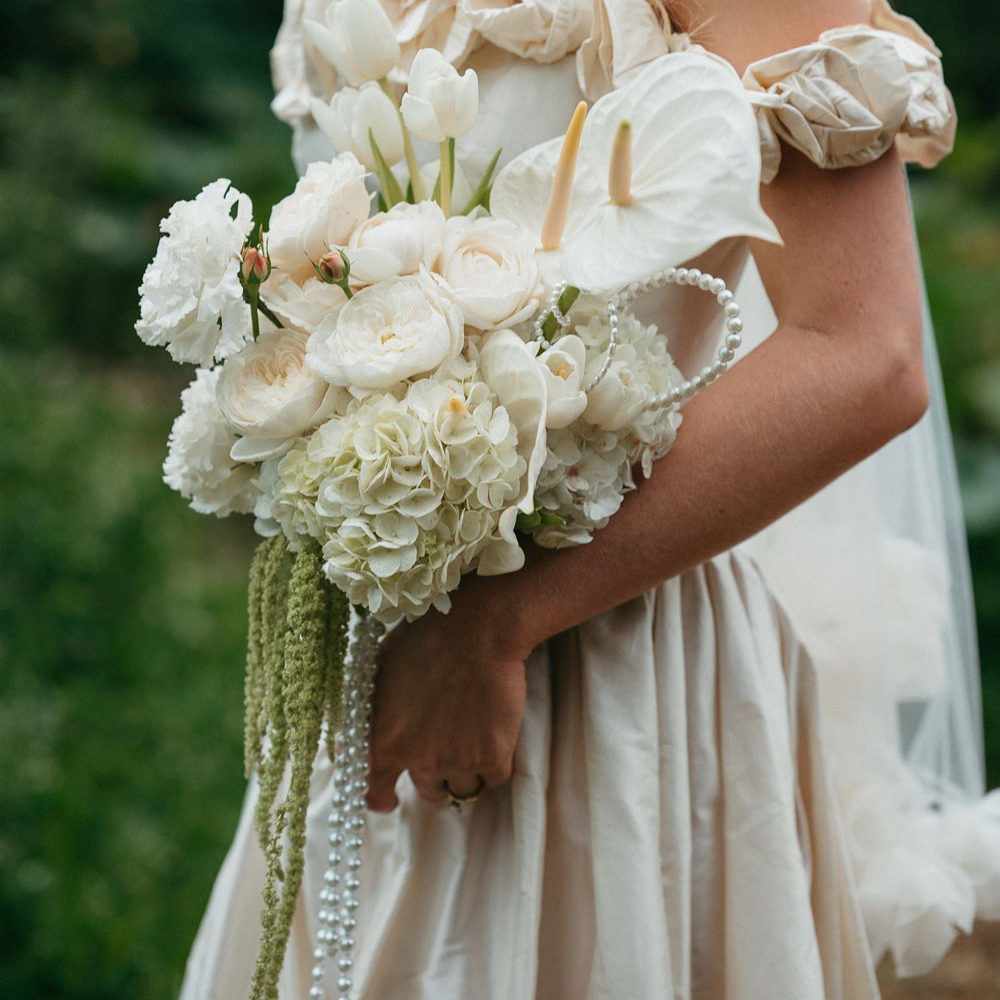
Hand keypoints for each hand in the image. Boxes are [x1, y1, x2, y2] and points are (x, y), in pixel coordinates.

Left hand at [365, 581, 529, 812]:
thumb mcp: (378, 673)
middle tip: (448, 745)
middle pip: (430, 792)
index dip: (383, 799)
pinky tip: (496, 735)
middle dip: (436, 773)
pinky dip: (496, 763)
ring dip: (468, 770)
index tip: (391, 801)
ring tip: (475, 735)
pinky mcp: (493, 756)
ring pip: (464, 789)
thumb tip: (356, 741)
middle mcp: (419, 760)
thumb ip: (368, 714)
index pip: (375, 792)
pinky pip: (495, 778)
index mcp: (384, 742)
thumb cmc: (424, 640)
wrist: (476, 631)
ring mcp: (458, 762)